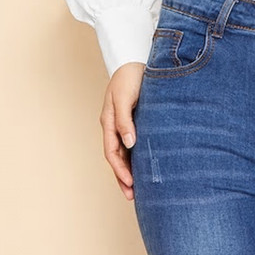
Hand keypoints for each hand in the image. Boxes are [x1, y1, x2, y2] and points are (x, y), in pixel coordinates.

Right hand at [99, 61, 145, 199]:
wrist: (136, 58)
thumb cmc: (129, 76)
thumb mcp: (124, 97)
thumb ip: (124, 120)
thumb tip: (129, 143)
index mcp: (109, 122)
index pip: (112, 153)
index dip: (120, 170)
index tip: (130, 184)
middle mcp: (115, 125)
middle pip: (117, 157)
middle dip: (123, 177)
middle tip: (133, 196)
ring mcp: (125, 123)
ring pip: (125, 152)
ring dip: (131, 169)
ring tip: (139, 189)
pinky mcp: (136, 119)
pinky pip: (135, 143)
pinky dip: (137, 156)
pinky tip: (145, 165)